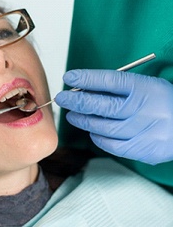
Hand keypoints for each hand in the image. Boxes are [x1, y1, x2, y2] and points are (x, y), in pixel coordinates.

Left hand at [55, 69, 172, 164]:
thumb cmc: (164, 102)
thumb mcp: (147, 85)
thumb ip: (120, 87)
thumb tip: (86, 88)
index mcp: (144, 88)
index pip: (109, 81)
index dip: (86, 78)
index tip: (69, 77)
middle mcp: (142, 109)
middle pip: (102, 105)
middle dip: (77, 101)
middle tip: (63, 98)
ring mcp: (142, 131)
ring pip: (102, 126)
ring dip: (83, 120)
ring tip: (72, 114)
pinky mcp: (142, 150)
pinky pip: (111, 145)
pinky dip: (98, 137)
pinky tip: (92, 130)